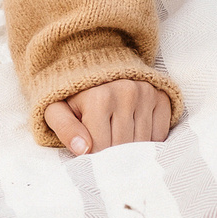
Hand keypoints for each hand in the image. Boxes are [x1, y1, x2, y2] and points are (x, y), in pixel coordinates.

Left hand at [46, 80, 175, 156]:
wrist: (92, 63)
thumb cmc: (71, 92)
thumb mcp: (56, 108)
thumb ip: (64, 128)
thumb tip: (83, 150)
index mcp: (99, 98)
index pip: (102, 148)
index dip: (93, 155)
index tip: (87, 149)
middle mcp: (126, 93)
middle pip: (124, 147)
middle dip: (111, 153)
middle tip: (101, 144)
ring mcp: (146, 93)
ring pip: (143, 143)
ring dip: (130, 148)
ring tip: (115, 136)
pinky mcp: (160, 96)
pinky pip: (160, 134)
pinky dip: (148, 140)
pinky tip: (133, 131)